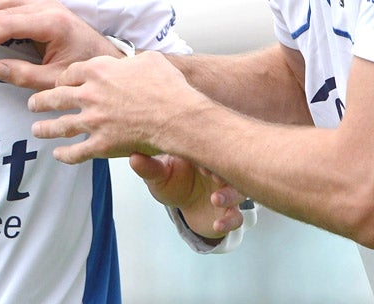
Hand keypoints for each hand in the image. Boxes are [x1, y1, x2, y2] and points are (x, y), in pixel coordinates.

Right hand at [0, 0, 122, 89]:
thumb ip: (23, 75)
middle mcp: (47, 7)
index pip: (5, 25)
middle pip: (1, 8)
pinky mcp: (44, 7)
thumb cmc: (85, 69)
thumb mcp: (54, 80)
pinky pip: (13, 2)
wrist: (107, 58)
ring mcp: (46, 4)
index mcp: (51, 23)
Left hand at [28, 51, 204, 162]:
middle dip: (41, 101)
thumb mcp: (148, 60)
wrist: (176, 115)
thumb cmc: (167, 86)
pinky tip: (58, 155)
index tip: (59, 83)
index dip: (62, 79)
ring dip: (45, 127)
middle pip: (56, 97)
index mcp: (98, 70)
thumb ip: (132, 61)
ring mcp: (93, 121)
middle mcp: (90, 94)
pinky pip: (76, 152)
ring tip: (36, 129)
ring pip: (60, 125)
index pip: (70, 73)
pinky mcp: (101, 144)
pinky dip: (65, 155)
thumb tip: (131, 62)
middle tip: (33, 103)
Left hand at [129, 153, 245, 238]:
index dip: (210, 153)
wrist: (183, 202)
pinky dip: (229, 221)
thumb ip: (149, 167)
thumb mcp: (157, 175)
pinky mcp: (229, 211)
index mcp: (204, 154)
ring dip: (230, 194)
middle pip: (233, 167)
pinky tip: (217, 225)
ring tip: (215, 199)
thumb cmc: (170, 180)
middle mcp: (220, 170)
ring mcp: (227, 190)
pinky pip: (236, 217)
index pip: (213, 148)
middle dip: (226, 171)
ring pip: (239, 191)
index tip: (200, 161)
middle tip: (215, 176)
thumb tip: (133, 157)